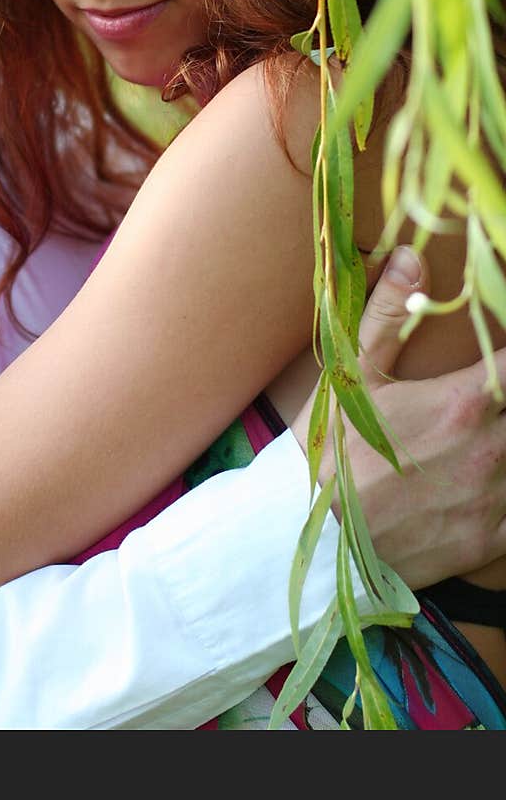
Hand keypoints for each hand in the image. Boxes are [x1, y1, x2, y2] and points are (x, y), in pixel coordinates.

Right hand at [293, 246, 505, 590]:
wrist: (313, 537)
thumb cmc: (332, 451)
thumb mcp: (353, 375)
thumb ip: (388, 314)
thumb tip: (411, 258)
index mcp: (463, 403)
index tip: (502, 358)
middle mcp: (491, 450)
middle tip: (487, 401)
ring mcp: (494, 500)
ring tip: (488, 437)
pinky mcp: (489, 542)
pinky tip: (489, 486)